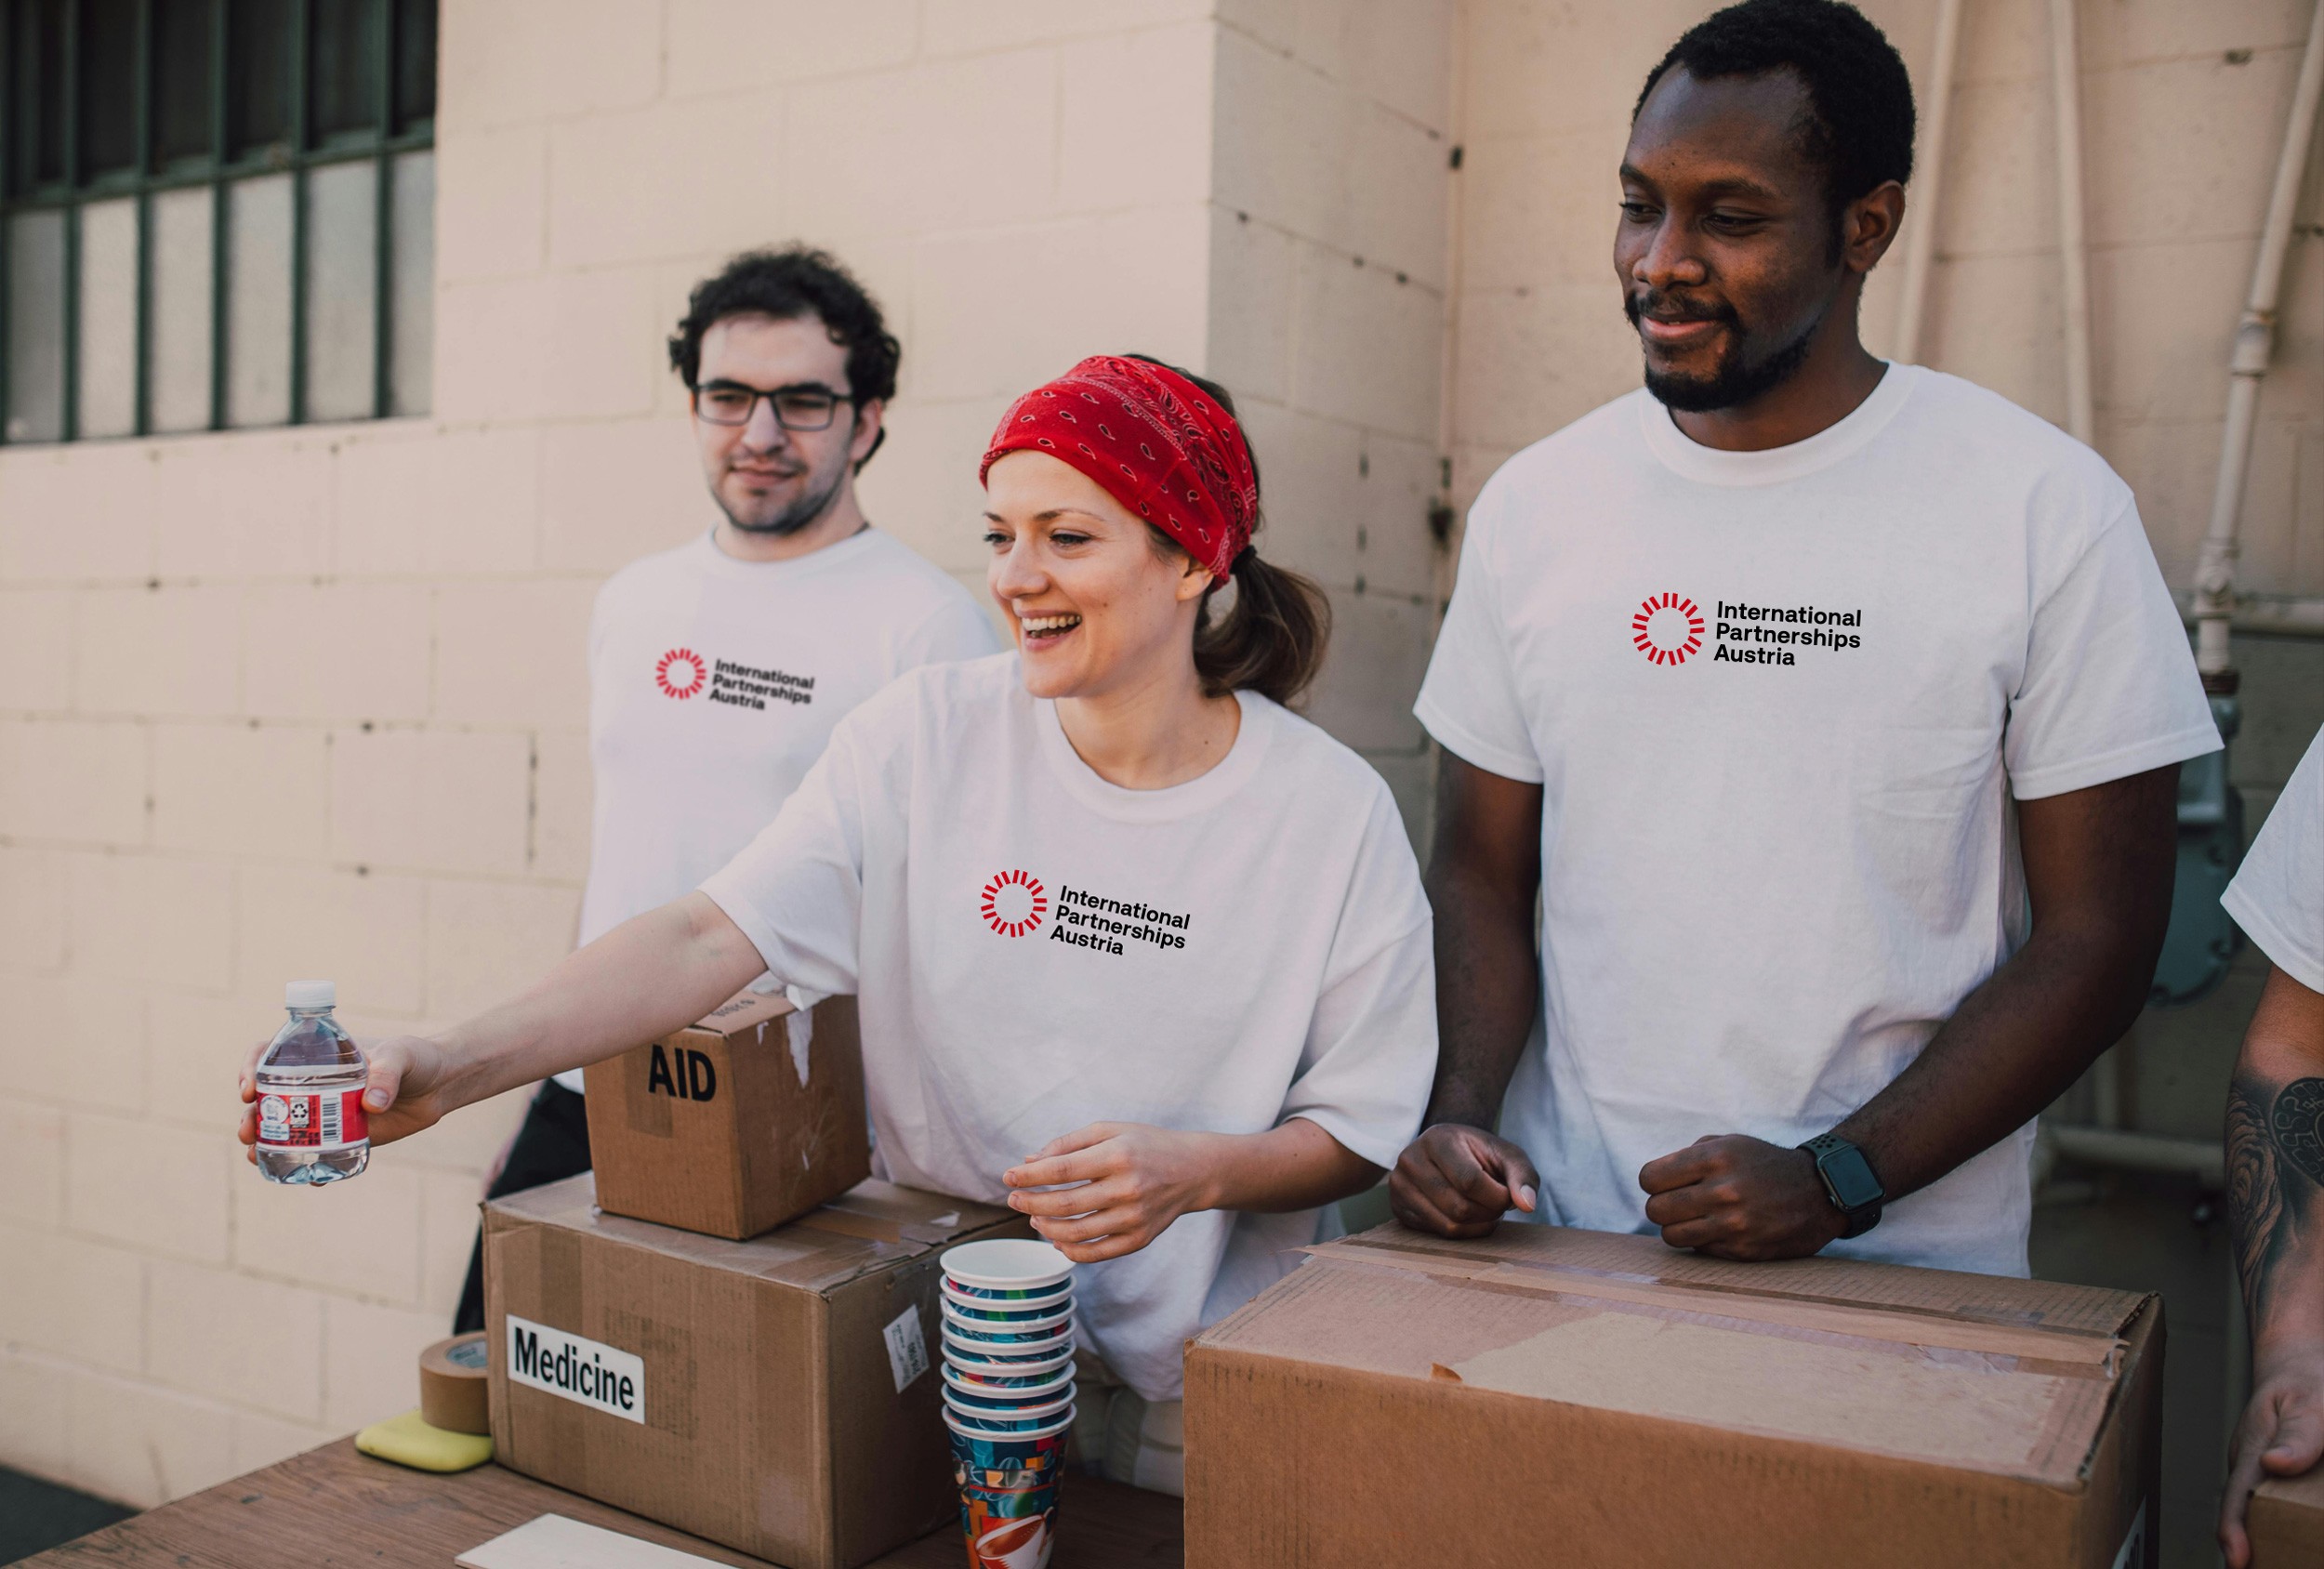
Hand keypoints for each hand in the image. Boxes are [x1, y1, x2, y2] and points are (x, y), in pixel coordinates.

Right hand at [237, 1034, 455, 1162]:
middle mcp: (313, 1084)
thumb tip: (371, 1105)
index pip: (269, 1055)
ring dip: (265, 1145)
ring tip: (258, 1157)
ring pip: (283, 1130)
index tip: (248, 1089)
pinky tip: (307, 1178)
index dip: (251, 1069)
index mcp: (317, 1055)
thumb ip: (387, 1073)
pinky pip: (315, 1154)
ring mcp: (324, 1113)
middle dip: (250, 1117)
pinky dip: (306, 1167)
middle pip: (267, 1099)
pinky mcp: (342, 1138)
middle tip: (249, 1132)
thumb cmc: (416, 1058)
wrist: (439, 1085)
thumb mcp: (402, 1056)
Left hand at [1002, 1123, 1219, 1263]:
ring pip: (1077, 1233)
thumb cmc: (1145, 1144)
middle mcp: (1128, 1188)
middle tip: (1014, 1200)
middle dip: (1031, 1203)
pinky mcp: (1140, 1239)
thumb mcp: (1109, 1130)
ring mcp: (1135, 1218)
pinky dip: (1070, 1249)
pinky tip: (1057, 1238)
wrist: (1193, 1170)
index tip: (1008, 1177)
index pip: (1062, 1170)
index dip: (1030, 1176)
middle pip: (1065, 1204)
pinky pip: (1096, 1253)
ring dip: (1046, 1227)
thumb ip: (1068, 1144)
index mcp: (1118, 1155)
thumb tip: (1029, 1162)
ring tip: (1034, 1217)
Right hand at [1389, 1123, 1539, 1237]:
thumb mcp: (1508, 1155)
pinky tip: (1468, 1215)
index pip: (1469, 1181)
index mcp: (1437, 1139)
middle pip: (1459, 1208)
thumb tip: (1527, 1205)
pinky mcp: (1398, 1209)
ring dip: (1477, 1225)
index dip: (1497, 1196)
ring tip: (1484, 1209)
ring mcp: (1399, 1186)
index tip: (1507, 1194)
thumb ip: (1523, 1176)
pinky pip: (1437, 1234)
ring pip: (1448, 1225)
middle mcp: (1410, 1160)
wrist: (1449, 1151)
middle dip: (1488, 1213)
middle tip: (1496, 1203)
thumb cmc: (1481, 1154)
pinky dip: (1462, 1231)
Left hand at [1638, 1135, 1844, 1260]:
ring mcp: (1734, 1224)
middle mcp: (1723, 1191)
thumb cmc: (1764, 1164)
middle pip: (1655, 1210)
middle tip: (1677, 1204)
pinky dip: (1702, 1241)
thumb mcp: (1729, 1143)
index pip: (1650, 1179)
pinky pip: (1699, 1250)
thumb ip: (1688, 1156)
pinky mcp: (1743, 1249)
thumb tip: (1654, 1179)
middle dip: (1661, 1207)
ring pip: (1671, 1236)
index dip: (1653, 1182)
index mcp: (1715, 1158)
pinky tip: (1720, 1229)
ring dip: (1677, 1228)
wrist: (1819, 1192)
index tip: (1664, 1184)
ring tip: (1694, 1219)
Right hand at [2221, 1342, 2323, 1566]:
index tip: (2238, 1560)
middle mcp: (2252, 1465)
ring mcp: (2260, 1471)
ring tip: (2277, 1559)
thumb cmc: (2308, 1380)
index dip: (2234, 1530)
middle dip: (2244, 1546)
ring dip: (2260, 1538)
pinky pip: (2269, 1503)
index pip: (2237, 1495)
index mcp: (2255, 1448)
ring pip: (2255, 1509)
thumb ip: (2300, 1434)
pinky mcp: (2272, 1475)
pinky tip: (2289, 1541)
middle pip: (2243, 1512)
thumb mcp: (2313, 1403)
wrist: (2297, 1361)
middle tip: (2251, 1568)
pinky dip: (2274, 1524)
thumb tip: (2275, 1464)